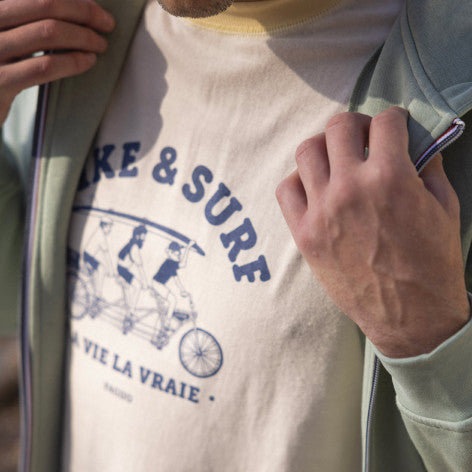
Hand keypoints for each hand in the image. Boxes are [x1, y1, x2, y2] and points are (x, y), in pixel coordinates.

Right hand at [0, 0, 114, 124]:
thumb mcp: (8, 33)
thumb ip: (31, 20)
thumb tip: (78, 9)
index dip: (75, 0)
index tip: (97, 11)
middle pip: (45, 4)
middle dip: (84, 13)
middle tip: (107, 25)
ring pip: (48, 32)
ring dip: (83, 37)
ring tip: (100, 45)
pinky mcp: (0, 81)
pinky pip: (44, 66)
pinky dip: (72, 61)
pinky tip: (88, 61)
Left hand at [276, 107, 469, 357]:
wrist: (410, 317)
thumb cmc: (433, 265)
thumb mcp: (445, 209)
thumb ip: (428, 168)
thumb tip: (418, 144)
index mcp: (390, 178)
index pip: (385, 122)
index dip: (395, 118)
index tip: (395, 126)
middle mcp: (350, 188)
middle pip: (338, 127)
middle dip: (356, 124)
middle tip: (364, 136)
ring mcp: (322, 211)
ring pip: (306, 151)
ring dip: (324, 146)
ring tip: (337, 158)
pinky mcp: (304, 234)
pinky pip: (286, 189)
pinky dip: (299, 179)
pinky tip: (315, 186)